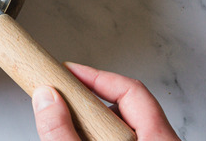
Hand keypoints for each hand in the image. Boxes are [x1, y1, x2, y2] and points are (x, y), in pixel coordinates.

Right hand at [32, 62, 179, 140]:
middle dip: (89, 98)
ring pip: (121, 124)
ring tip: (68, 120)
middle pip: (125, 105)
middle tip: (63, 94)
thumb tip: (46, 100)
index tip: (68, 71)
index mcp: (158, 139)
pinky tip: (78, 137)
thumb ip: (63, 132)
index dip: (95, 76)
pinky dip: (95, 135)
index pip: (131, 90)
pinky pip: (118, 138)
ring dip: (91, 119)